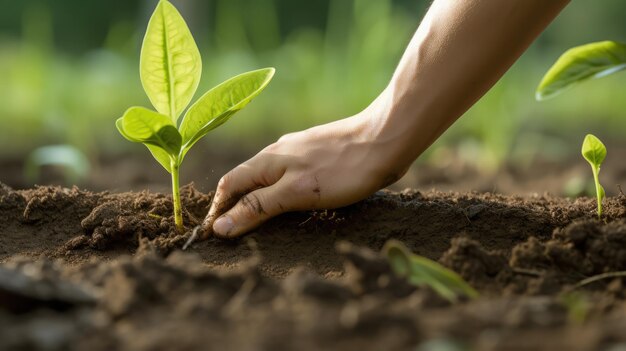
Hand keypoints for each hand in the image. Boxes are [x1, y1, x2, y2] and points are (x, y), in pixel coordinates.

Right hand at [201, 94, 409, 237]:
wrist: (384, 139)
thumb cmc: (341, 169)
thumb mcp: (296, 193)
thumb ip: (258, 207)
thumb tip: (221, 226)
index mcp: (266, 160)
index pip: (229, 185)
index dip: (218, 209)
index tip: (213, 233)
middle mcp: (277, 152)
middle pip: (245, 179)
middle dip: (234, 203)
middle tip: (232, 231)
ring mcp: (298, 151)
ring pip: (266, 176)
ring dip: (256, 197)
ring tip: (257, 220)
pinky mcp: (317, 154)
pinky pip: (287, 174)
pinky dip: (279, 191)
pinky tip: (291, 200)